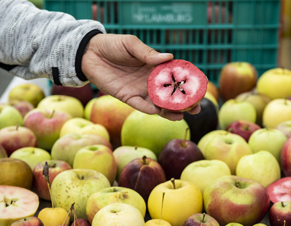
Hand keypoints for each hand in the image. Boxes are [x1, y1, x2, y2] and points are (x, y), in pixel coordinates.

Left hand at [81, 34, 200, 120]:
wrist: (90, 53)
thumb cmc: (113, 45)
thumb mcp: (131, 45)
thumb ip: (148, 53)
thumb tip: (169, 58)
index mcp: (154, 67)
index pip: (175, 78)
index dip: (187, 84)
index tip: (200, 90)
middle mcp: (149, 81)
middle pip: (170, 95)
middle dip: (183, 103)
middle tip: (196, 109)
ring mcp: (139, 90)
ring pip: (158, 104)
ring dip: (169, 110)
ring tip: (181, 115)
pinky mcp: (126, 97)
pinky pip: (140, 106)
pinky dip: (150, 109)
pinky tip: (160, 112)